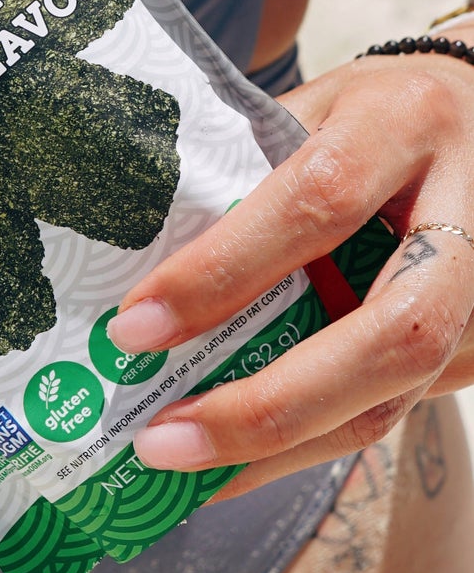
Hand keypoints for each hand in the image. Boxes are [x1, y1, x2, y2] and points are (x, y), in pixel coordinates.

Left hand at [108, 32, 473, 497]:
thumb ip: (241, 172)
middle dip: (269, 400)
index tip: (135, 326)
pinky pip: (394, 409)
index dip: (224, 272)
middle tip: (160, 435)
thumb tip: (133, 264)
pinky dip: (307, 442)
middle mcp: (469, 214)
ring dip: (280, 445)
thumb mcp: (308, 109)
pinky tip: (233, 459)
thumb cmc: (371, 112)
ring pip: (397, 393)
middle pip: (390, 331)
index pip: (316, 204)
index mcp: (403, 124)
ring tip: (179, 463)